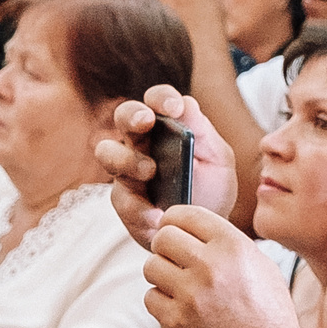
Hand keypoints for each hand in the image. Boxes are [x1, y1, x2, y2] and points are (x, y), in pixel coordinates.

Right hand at [101, 87, 238, 242]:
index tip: (173, 108)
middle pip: (124, 116)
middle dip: (131, 115)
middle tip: (145, 122)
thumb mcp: (217, 158)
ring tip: (150, 171)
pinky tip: (157, 216)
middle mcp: (140, 142)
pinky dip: (139, 208)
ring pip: (108, 153)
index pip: (157, 100)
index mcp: (165, 125)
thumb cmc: (212, 187)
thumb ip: (201, 131)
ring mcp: (127, 171)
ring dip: (126, 159)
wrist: (205, 230)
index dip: (161, 98)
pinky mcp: (124, 202)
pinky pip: (122, 200)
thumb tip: (184, 103)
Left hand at [143, 206, 304, 327]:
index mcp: (233, 245)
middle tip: (174, 260)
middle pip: (162, 237)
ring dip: (161, 275)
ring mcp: (192, 294)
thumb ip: (228, 242)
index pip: (185, 213)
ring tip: (178, 285)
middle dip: (165, 247)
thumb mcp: (261, 266)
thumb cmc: (270, 313)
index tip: (172, 228)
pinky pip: (150, 297)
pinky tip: (180, 307)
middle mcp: (211, 265)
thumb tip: (195, 228)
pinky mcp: (178, 321)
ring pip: (151, 266)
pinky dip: (161, 301)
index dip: (174, 219)